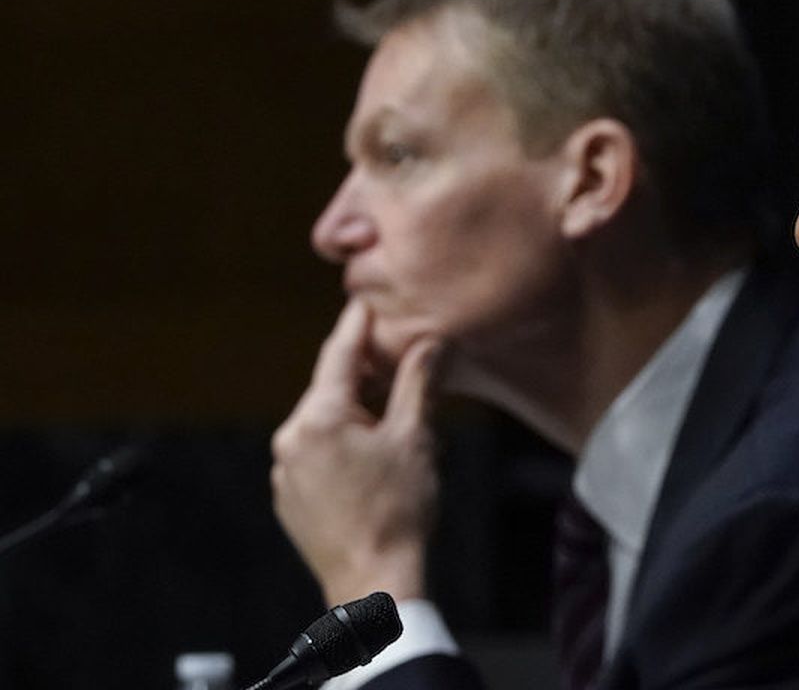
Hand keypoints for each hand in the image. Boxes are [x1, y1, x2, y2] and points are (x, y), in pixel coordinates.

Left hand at [271, 300, 442, 604]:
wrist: (372, 583)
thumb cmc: (398, 511)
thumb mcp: (416, 437)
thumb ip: (419, 382)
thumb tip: (432, 340)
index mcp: (317, 419)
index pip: (339, 355)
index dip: (357, 324)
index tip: (366, 299)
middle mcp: (290, 439)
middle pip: (331, 388)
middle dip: (365, 373)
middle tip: (398, 355)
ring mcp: (284, 471)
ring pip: (325, 422)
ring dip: (357, 411)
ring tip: (396, 413)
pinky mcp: (289, 497)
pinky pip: (316, 452)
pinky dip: (344, 442)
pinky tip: (375, 454)